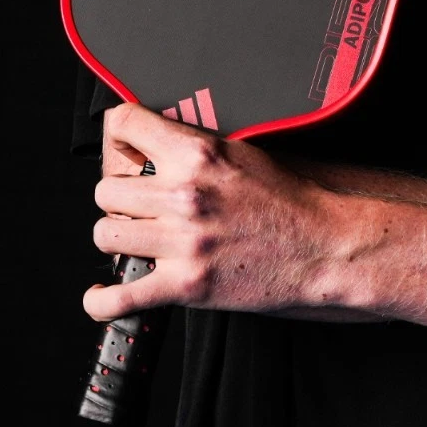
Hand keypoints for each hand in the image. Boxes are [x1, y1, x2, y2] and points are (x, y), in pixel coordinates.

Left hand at [85, 102, 357, 321]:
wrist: (324, 247)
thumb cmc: (290, 201)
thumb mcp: (242, 152)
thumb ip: (194, 147)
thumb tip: (155, 144)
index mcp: (198, 155)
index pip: (124, 125)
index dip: (118, 138)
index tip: (123, 150)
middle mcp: (184, 196)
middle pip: (106, 189)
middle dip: (119, 198)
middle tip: (138, 205)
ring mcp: (183, 242)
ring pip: (104, 235)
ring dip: (117, 239)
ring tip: (137, 241)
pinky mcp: (185, 285)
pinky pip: (119, 297)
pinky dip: (102, 301)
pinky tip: (104, 294)